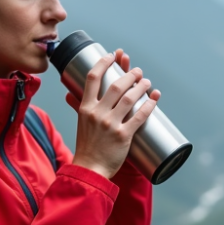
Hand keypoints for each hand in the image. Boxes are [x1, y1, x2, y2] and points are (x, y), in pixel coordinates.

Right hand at [67, 49, 160, 179]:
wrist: (90, 169)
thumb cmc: (87, 146)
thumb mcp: (79, 123)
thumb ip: (78, 106)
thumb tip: (68, 92)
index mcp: (85, 108)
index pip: (93, 78)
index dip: (103, 63)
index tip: (112, 55)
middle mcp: (98, 113)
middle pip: (117, 86)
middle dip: (130, 74)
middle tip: (138, 71)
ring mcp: (111, 124)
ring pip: (130, 98)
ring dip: (141, 87)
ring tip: (147, 82)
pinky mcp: (123, 136)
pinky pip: (139, 117)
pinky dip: (149, 106)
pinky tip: (154, 99)